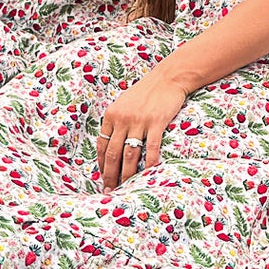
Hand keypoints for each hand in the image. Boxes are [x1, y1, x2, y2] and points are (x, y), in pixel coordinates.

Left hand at [95, 67, 191, 191]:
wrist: (167, 78)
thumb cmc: (146, 92)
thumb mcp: (124, 104)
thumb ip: (117, 122)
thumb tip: (112, 144)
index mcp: (111, 115)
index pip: (102, 145)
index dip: (101, 164)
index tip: (102, 178)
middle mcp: (122, 119)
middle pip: (112, 153)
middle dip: (110, 175)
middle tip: (110, 190)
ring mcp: (139, 121)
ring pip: (129, 154)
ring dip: (126, 174)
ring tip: (125, 187)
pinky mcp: (156, 122)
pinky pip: (151, 147)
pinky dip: (149, 163)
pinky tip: (148, 174)